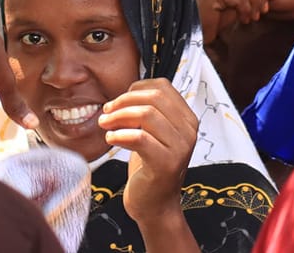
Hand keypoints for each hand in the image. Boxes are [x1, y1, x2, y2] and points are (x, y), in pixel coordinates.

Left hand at [101, 78, 198, 229]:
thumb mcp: (154, 134)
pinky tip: (110, 139)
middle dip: (124, 101)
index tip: (118, 100)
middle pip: (154, 98)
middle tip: (106, 112)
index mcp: (187, 119)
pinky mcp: (165, 164)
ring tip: (105, 125)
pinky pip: (140, 138)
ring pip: (146, 115)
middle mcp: (188, 131)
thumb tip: (127, 92)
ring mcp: (179, 148)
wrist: (155, 206)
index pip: (163, 87)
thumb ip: (150, 112)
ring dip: (119, 117)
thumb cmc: (150, 167)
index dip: (136, 88)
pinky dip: (120, 135)